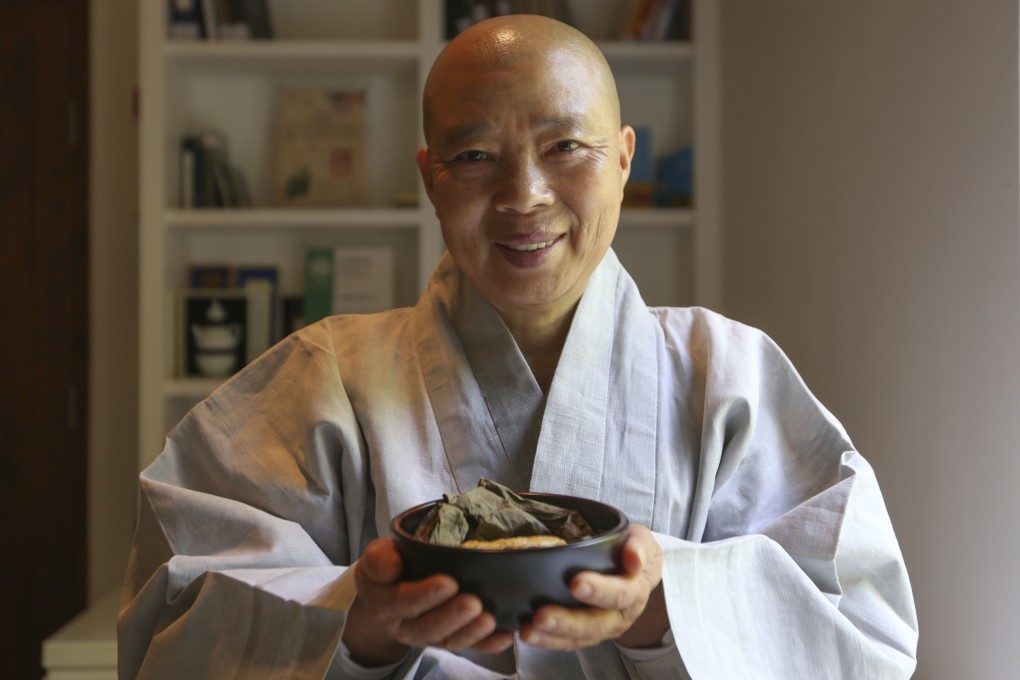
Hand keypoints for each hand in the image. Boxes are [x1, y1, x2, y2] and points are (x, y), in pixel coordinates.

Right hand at [341, 537, 513, 666]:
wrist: (388, 593)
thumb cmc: (388, 567)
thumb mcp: (376, 557)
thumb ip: (379, 560)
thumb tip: (393, 566)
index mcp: (384, 603)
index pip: (403, 601)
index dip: (425, 595)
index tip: (448, 583)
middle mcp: (405, 625)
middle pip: (427, 628)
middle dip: (452, 618)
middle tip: (473, 604)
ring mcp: (428, 635)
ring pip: (448, 642)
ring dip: (470, 633)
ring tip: (489, 621)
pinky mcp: (448, 639)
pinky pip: (468, 647)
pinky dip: (487, 645)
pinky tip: (505, 636)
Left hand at [519, 524, 666, 650]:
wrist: (636, 573)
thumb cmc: (632, 551)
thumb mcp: (642, 540)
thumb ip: (639, 545)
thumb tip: (633, 558)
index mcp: (636, 590)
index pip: (621, 594)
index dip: (600, 591)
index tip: (575, 583)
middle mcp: (620, 614)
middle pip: (597, 624)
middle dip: (568, 621)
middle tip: (542, 616)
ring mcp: (603, 627)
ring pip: (579, 637)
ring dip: (553, 636)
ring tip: (529, 631)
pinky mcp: (586, 634)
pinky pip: (568, 642)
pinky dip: (547, 641)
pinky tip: (528, 634)